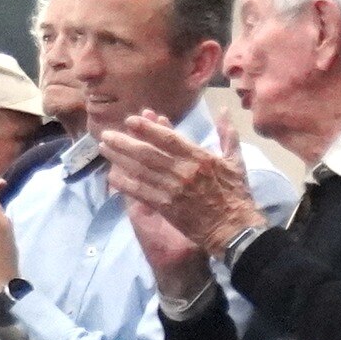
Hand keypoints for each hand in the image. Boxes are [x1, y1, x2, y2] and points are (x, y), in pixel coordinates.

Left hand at [93, 110, 261, 259]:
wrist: (234, 229)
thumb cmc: (236, 194)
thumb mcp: (236, 161)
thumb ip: (227, 135)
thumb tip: (225, 110)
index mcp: (199, 157)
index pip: (168, 138)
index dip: (147, 128)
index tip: (130, 120)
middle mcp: (183, 171)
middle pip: (147, 153)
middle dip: (124, 142)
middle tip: (106, 133)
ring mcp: (172, 190)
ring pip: (140, 171)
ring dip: (119, 159)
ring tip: (104, 148)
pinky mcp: (166, 207)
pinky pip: (141, 193)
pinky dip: (125, 184)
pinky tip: (112, 176)